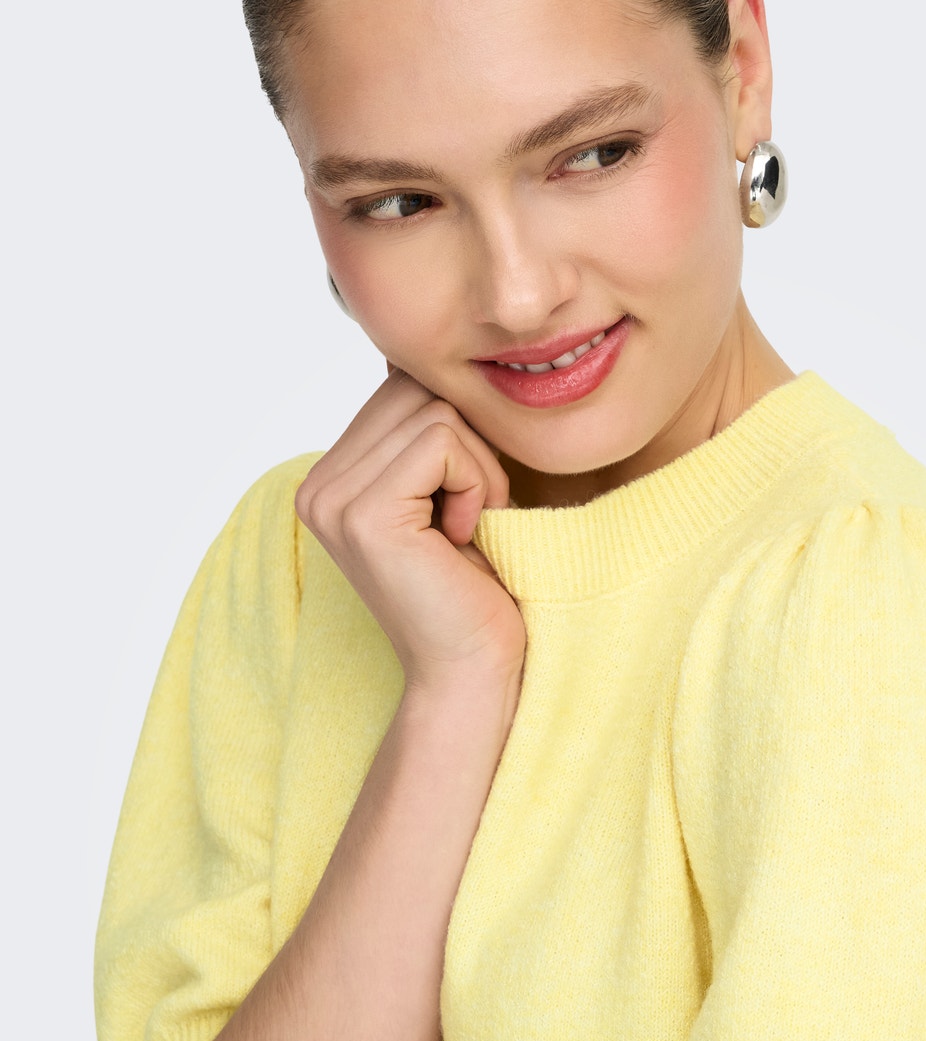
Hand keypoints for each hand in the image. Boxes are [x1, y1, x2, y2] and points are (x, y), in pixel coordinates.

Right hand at [295, 369, 524, 688]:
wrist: (473, 669)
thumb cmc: (473, 588)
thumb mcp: (444, 493)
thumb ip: (422, 431)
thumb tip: (419, 356)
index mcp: (328, 479)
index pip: (399, 388)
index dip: (455, 434)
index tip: (461, 503)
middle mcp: (315, 486)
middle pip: (414, 391)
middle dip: (467, 447)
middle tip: (470, 516)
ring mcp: (332, 500)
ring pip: (433, 412)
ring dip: (478, 469)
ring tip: (467, 529)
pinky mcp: (364, 514)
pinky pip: (442, 442)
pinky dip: (477, 484)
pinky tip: (465, 536)